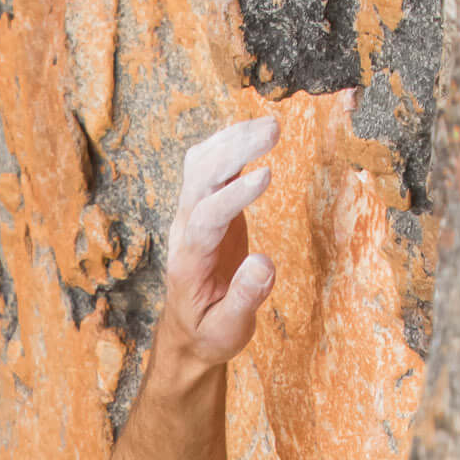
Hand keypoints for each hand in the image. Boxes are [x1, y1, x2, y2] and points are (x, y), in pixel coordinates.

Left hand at [161, 116, 279, 366]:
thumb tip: (263, 264)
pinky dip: (229, 143)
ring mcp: (191, 216)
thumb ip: (244, 299)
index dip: (233, 196)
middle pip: (200, 179)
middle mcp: (185, 233)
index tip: (267, 176)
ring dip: (233, 139)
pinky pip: (209, 166)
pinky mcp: (204, 207)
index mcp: (189, 264)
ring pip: (201, 165)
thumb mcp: (228, 331)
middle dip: (234, 150)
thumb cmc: (209, 333)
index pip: (206, 219)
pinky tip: (255, 130)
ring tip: (272, 126)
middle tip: (274, 130)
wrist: (189, 332)